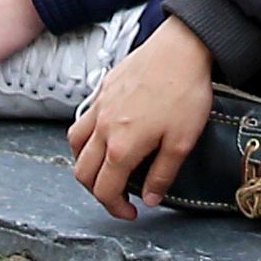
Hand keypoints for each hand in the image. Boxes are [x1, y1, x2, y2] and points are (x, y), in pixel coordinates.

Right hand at [69, 14, 214, 218]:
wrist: (181, 48)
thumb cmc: (184, 92)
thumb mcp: (182, 142)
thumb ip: (162, 175)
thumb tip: (150, 200)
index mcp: (122, 147)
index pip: (105, 190)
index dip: (116, 209)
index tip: (131, 213)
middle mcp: (103, 128)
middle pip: (83, 172)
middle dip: (97, 191)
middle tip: (118, 195)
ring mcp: (100, 107)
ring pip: (76, 144)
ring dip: (85, 163)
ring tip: (105, 167)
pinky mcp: (103, 89)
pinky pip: (83, 119)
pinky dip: (86, 135)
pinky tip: (106, 133)